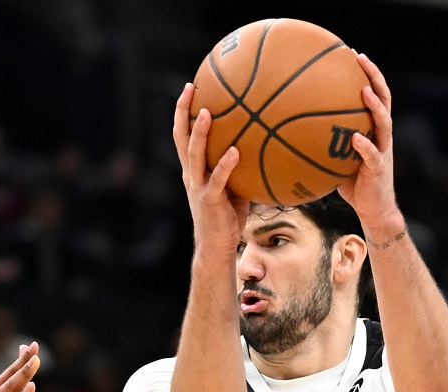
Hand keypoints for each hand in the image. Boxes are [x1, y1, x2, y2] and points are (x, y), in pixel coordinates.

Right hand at [173, 83, 248, 256]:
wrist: (216, 247)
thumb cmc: (228, 217)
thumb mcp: (233, 187)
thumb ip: (240, 167)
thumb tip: (266, 145)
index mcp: (194, 171)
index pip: (183, 136)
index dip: (183, 112)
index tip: (190, 88)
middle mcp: (191, 175)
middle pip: (181, 138)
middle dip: (183, 112)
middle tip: (190, 88)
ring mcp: (199, 187)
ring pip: (194, 154)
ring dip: (199, 133)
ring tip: (205, 112)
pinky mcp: (210, 200)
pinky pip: (217, 179)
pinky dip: (225, 164)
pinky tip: (235, 150)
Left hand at [337, 55, 402, 239]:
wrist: (374, 211)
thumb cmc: (353, 186)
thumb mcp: (336, 160)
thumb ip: (323, 145)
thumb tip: (290, 135)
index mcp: (373, 131)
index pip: (374, 96)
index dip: (367, 74)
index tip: (354, 55)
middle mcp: (381, 136)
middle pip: (383, 99)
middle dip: (374, 76)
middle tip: (360, 58)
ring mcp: (383, 151)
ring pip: (384, 122)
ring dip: (374, 105)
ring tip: (364, 90)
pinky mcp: (379, 170)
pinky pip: (372, 155)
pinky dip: (365, 145)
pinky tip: (355, 137)